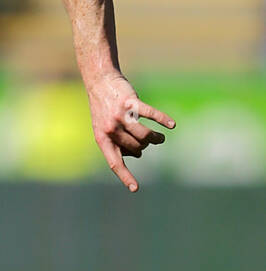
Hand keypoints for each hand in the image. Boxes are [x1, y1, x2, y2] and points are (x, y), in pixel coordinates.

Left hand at [87, 72, 174, 192]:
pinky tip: (172, 124)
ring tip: (161, 138)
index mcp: (102, 139)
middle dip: (145, 147)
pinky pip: (150, 114)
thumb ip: (117, 143)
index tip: (135, 189)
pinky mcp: (130, 102)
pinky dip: (163, 119)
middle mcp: (110, 129)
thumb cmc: (103, 108)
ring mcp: (120, 116)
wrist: (99, 81)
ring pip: (145, 136)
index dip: (125, 176)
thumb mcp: (103, 128)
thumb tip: (138, 155)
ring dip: (156, 138)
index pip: (115, 163)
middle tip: (147, 142)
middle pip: (137, 148)